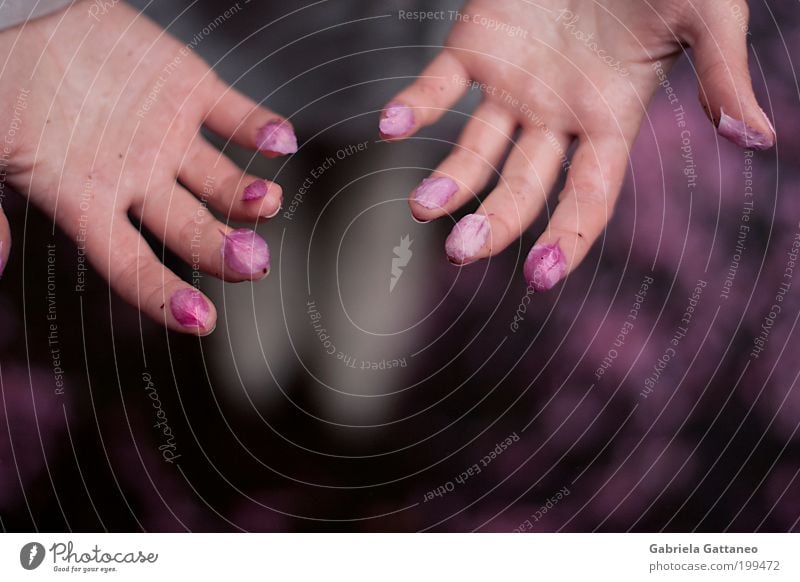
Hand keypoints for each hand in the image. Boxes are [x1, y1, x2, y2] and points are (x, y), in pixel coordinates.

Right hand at [0, 0, 296, 333]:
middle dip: (221, 251)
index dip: (163, 296)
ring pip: (222, 181)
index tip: (200, 321)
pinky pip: (236, 118)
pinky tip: (280, 142)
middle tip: (252, 263)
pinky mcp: (191, 93)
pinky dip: (262, 130)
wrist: (30, 26)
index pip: (130, 265)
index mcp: (89, 204)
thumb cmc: (4, 95)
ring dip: (248, 197)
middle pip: (191, 231)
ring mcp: (170, 139)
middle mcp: (140, 181)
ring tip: (268, 201)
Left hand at [380, 0, 773, 290]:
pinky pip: (438, 84)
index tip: (538, 277)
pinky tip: (389, 126)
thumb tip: (758, 138)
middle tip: (461, 251)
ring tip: (422, 207)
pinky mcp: (476, 46)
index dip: (566, 238)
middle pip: (522, 185)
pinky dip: (413, 104)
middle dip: (495, 221)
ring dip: (449, 179)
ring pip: (475, 147)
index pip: (587, 196)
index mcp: (609, 119)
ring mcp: (512, 85)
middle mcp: (554, 115)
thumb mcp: (705, 14)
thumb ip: (722, 75)